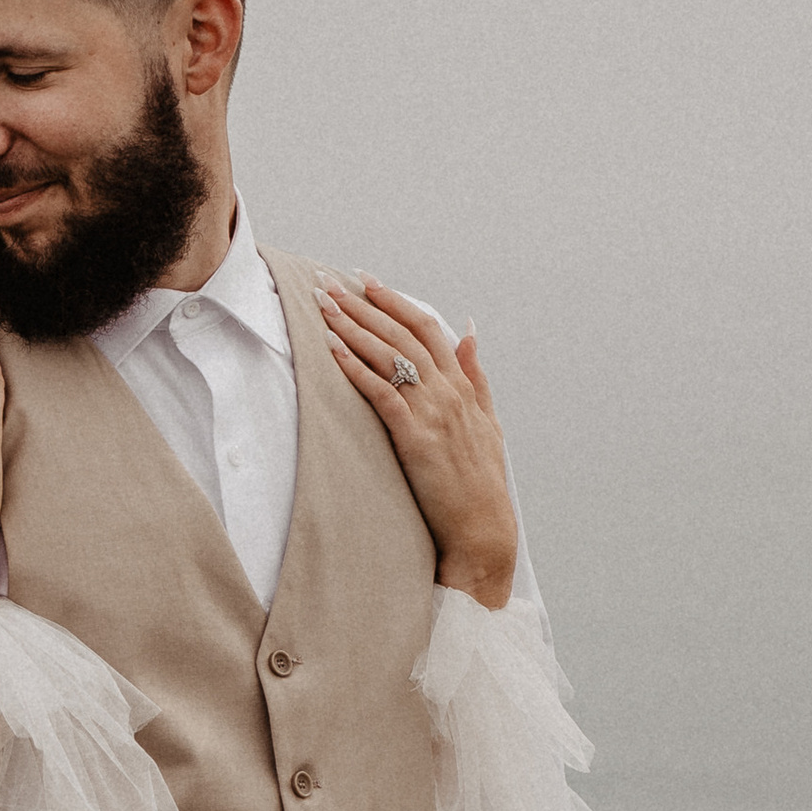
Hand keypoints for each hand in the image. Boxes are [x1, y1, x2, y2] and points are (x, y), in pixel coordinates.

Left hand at [314, 275, 518, 609]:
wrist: (483, 529)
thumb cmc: (481, 482)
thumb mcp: (488, 421)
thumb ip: (477, 375)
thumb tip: (471, 332)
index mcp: (464, 386)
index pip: (428, 327)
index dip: (396, 301)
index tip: (368, 281)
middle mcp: (449, 391)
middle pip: (403, 333)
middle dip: (364, 304)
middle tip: (330, 282)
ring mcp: (433, 413)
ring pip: (389, 355)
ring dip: (353, 326)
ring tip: (323, 304)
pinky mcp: (415, 437)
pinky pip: (381, 392)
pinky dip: (355, 367)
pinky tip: (332, 349)